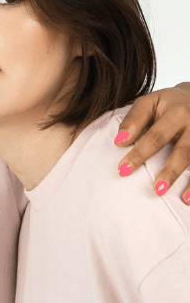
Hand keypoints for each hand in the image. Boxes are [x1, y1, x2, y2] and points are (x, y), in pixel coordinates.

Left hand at [114, 83, 189, 203]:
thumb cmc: (166, 104)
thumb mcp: (148, 102)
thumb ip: (133, 120)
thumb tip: (119, 142)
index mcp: (176, 112)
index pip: (156, 136)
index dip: (140, 154)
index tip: (122, 170)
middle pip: (184, 151)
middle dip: (170, 171)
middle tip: (156, 190)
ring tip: (182, 200)